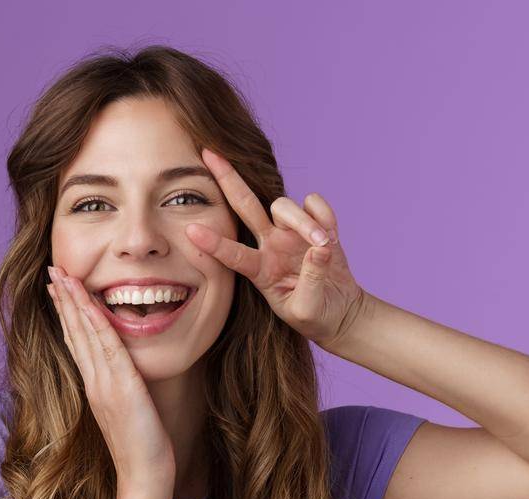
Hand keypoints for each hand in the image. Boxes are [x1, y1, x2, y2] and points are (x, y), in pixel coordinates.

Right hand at [46, 265, 175, 498]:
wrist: (144, 477)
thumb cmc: (143, 449)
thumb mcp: (130, 412)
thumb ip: (122, 391)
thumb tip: (125, 377)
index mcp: (95, 387)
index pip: (77, 342)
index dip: (67, 314)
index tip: (59, 290)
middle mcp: (94, 382)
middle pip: (74, 333)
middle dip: (64, 300)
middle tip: (52, 271)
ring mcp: (104, 385)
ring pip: (85, 335)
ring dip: (73, 303)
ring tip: (62, 277)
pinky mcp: (121, 389)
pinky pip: (107, 348)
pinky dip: (96, 323)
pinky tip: (89, 303)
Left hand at [183, 146, 369, 352]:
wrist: (338, 311)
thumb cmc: (315, 315)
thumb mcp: (307, 310)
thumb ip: (311, 281)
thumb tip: (319, 249)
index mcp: (260, 271)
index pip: (233, 255)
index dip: (213, 244)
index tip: (190, 230)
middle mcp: (270, 245)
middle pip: (244, 205)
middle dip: (227, 179)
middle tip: (209, 153)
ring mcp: (291, 232)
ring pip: (285, 206)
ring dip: (303, 221)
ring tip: (322, 244)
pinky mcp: (316, 224)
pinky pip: (315, 203)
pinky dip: (323, 214)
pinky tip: (330, 235)